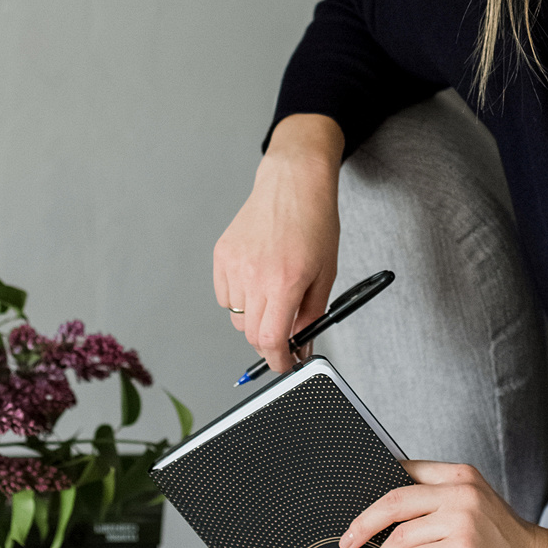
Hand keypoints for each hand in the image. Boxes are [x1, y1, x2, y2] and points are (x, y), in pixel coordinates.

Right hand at [213, 114, 344, 374]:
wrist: (293, 183)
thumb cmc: (314, 222)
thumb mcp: (326, 273)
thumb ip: (312, 313)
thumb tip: (302, 343)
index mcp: (284, 282)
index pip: (271, 340)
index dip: (278, 360)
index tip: (284, 364)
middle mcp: (254, 276)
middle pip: (250, 335)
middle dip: (268, 344)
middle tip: (284, 337)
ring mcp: (233, 265)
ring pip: (236, 317)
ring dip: (255, 320)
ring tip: (273, 297)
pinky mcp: (221, 255)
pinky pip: (225, 296)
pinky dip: (240, 300)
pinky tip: (257, 281)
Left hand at [339, 461, 547, 547]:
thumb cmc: (504, 542)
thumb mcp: (475, 506)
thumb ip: (439, 503)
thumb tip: (389, 519)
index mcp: (459, 475)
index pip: (404, 473)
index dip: (375, 494)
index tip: (358, 513)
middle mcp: (460, 491)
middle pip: (393, 500)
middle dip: (363, 523)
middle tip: (348, 541)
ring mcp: (463, 519)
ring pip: (400, 534)